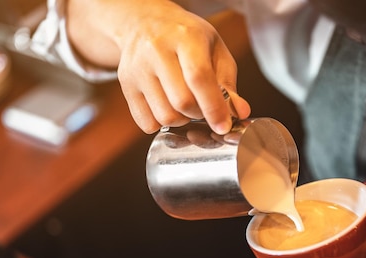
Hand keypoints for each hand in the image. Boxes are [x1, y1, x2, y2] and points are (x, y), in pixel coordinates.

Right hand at [67, 0, 249, 133]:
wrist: (146, 23)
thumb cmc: (187, 38)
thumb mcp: (214, 50)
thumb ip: (228, 83)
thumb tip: (239, 113)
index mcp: (185, 37)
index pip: (199, 78)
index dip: (213, 107)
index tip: (223, 126)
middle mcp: (157, 50)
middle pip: (182, 102)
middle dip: (199, 114)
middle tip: (202, 107)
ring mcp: (137, 67)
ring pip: (164, 116)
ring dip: (181, 121)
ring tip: (184, 105)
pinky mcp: (126, 84)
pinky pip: (146, 122)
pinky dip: (161, 124)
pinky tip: (167, 107)